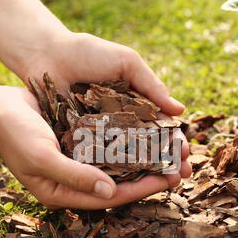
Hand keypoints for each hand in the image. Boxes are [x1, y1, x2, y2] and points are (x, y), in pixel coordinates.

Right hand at [0, 85, 189, 209]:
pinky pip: (109, 149)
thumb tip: (110, 190)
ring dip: (143, 161)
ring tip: (171, 153)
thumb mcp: (42, 157)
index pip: (109, 198)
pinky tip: (148, 136)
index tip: (167, 180)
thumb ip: (74, 176)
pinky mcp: (78, 145)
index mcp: (63, 194)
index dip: (139, 190)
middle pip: (118, 185)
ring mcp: (77, 163)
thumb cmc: (14, 134)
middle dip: (148, 178)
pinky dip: (129, 145)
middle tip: (179, 169)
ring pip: (117, 167)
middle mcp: (74, 182)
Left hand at [21, 32, 191, 184]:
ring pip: (127, 158)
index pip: (161, 129)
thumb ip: (151, 85)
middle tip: (181, 175)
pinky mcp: (80, 141)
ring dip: (147, 172)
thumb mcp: (126, 63)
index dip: (175, 142)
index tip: (188, 155)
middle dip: (167, 162)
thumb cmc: (89, 53)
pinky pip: (99, 158)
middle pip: (148, 148)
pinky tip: (130, 182)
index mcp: (136, 105)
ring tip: (164, 183)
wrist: (49, 54)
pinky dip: (115, 170)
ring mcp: (100, 134)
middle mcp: (121, 124)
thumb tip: (181, 110)